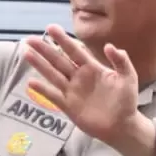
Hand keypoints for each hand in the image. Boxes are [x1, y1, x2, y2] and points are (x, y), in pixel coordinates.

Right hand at [22, 24, 142, 143]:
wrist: (122, 126)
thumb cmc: (126, 101)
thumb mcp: (128, 78)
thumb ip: (121, 61)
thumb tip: (109, 46)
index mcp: (92, 68)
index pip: (75, 50)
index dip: (63, 40)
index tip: (51, 28)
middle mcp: (79, 77)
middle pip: (59, 60)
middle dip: (45, 50)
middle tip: (30, 39)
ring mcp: (72, 91)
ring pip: (53, 75)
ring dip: (40, 65)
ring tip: (26, 53)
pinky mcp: (68, 106)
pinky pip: (54, 96)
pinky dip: (43, 90)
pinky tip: (31, 82)